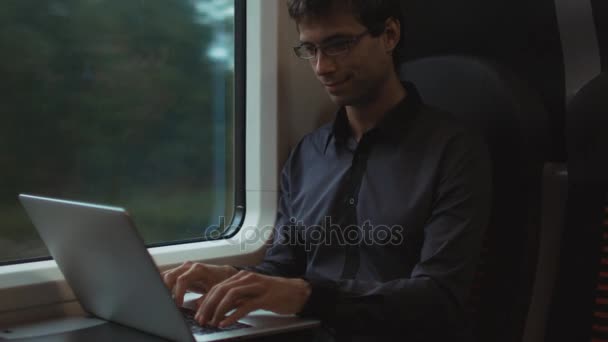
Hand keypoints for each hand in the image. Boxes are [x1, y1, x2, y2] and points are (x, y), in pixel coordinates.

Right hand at [162, 261, 237, 305]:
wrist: (222, 274)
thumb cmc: (219, 282)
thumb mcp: (215, 291)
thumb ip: (206, 298)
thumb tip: (196, 306)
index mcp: (198, 269)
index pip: (182, 280)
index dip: (178, 293)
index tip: (178, 305)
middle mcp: (188, 266)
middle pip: (170, 276)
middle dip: (165, 290)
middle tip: (166, 303)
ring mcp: (182, 268)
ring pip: (166, 275)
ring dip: (162, 287)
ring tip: (162, 300)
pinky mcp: (178, 272)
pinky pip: (166, 276)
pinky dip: (162, 284)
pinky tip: (161, 295)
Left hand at [194, 270, 310, 327]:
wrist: (297, 292)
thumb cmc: (273, 294)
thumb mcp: (250, 294)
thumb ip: (235, 299)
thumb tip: (215, 307)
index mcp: (242, 277)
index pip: (218, 286)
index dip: (205, 300)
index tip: (198, 312)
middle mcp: (247, 278)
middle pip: (221, 289)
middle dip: (207, 305)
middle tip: (201, 319)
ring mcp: (256, 287)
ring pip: (231, 295)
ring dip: (218, 310)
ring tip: (211, 322)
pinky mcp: (265, 297)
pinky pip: (245, 306)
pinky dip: (233, 315)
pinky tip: (225, 323)